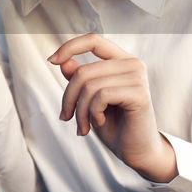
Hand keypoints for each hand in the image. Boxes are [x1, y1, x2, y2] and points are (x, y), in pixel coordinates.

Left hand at [48, 34, 177, 182]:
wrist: (136, 151)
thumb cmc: (114, 125)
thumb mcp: (89, 99)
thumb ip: (80, 79)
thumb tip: (63, 61)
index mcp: (121, 60)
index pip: (93, 40)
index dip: (69, 47)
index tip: (51, 61)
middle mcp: (132, 64)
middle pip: (83, 71)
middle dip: (69, 98)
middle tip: (66, 117)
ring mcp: (138, 77)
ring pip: (89, 85)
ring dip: (80, 111)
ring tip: (82, 126)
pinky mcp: (139, 94)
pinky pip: (101, 96)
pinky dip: (93, 113)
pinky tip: (100, 122)